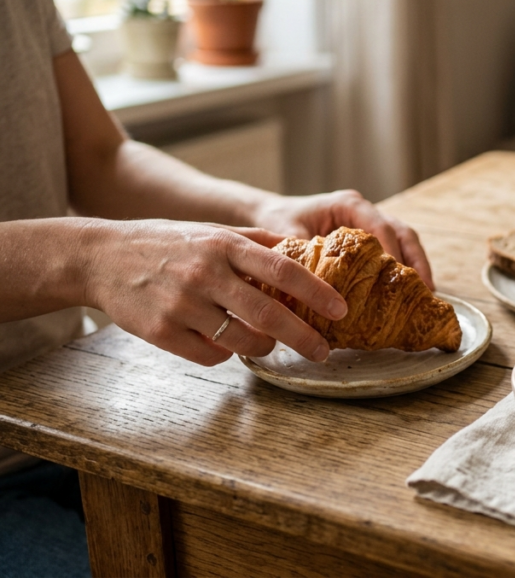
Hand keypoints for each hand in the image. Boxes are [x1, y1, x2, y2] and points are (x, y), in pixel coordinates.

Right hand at [82, 219, 348, 365]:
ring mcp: (182, 305)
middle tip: (324, 351)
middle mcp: (206, 273)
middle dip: (303, 337)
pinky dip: (226, 354)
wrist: (102, 257)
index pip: (283, 268)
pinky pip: (211, 355)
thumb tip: (302, 250)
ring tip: (270, 345)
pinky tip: (226, 343)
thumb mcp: (212, 231)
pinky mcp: (161, 332)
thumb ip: (255, 241)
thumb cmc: (167, 243)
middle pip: (268, 313)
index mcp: (224, 245)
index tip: (340, 309)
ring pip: (241, 340)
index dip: (316, 292)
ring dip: (264, 348)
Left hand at [252, 190, 434, 289]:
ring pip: (404, 240)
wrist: (269, 214)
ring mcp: (369, 222)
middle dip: (417, 260)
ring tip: (426, 293)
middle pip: (402, 232)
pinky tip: (408, 291)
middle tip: (426, 289)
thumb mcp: (285, 235)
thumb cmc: (276, 220)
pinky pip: (394, 249)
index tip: (398, 275)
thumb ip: (302, 254)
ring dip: (416, 265)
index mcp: (347, 205)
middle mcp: (363, 210)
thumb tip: (318, 285)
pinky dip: (405, 268)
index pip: (379, 226)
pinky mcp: (368, 236)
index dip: (392, 250)